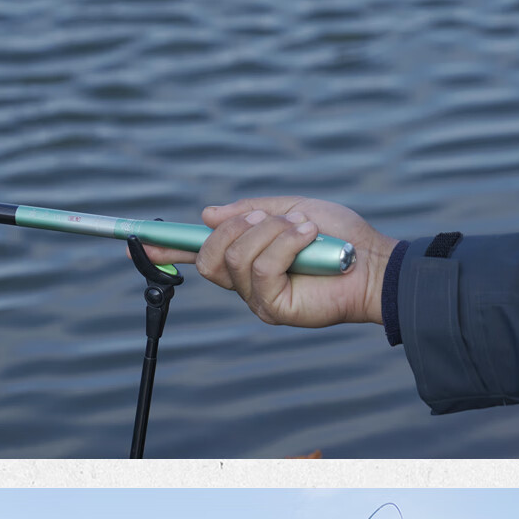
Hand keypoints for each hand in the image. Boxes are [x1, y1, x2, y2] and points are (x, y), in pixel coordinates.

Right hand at [138, 197, 398, 329]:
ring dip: (270, 232)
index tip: (145, 240)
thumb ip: (250, 213)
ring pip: (235, 259)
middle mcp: (246, 282)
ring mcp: (258, 299)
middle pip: (209, 257)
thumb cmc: (338, 237)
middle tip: (270, 218)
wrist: (373, 262)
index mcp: (246, 256)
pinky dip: (284, 244)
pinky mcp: (274, 309)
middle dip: (235, 229)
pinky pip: (260, 269)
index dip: (171, 247)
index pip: (200, 254)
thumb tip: (208, 214)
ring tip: (304, 227)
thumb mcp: (290, 210)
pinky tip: (308, 238)